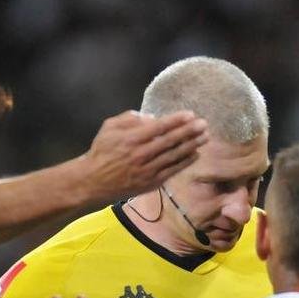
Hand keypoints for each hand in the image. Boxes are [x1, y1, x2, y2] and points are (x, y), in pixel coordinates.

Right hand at [81, 110, 207, 200]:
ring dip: (192, 146)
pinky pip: (172, 171)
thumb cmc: (101, 152)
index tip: (190, 114)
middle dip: (190, 132)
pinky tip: (195, 154)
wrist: (92, 182)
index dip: (177, 120)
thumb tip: (152, 118)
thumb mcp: (109, 128)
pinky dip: (185, 162)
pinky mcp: (150, 183)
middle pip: (171, 141)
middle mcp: (142, 154)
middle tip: (204, 124)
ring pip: (174, 156)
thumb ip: (129, 118)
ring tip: (205, 137)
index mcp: (132, 139)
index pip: (160, 127)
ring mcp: (147, 170)